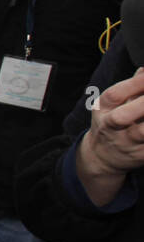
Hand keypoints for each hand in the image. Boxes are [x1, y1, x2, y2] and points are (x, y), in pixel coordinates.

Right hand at [77, 68, 143, 204]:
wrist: (102, 156)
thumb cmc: (112, 122)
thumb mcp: (113, 104)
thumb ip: (131, 87)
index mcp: (103, 110)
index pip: (114, 95)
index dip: (134, 84)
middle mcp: (110, 128)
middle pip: (121, 117)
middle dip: (142, 104)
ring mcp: (125, 143)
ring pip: (140, 134)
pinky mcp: (140, 155)